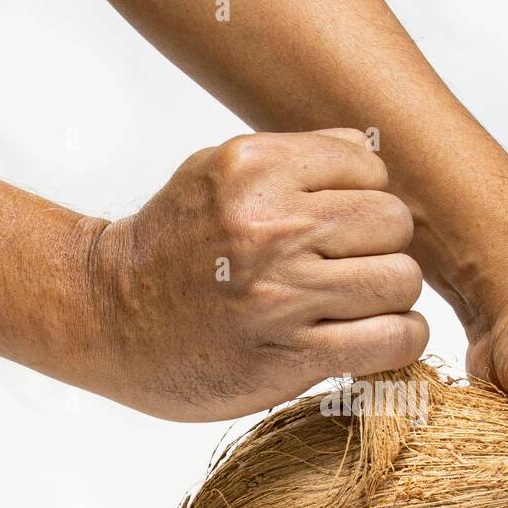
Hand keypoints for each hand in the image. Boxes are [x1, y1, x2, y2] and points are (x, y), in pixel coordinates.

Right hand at [78, 129, 427, 420]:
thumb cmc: (170, 248)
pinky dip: (398, 339)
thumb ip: (293, 160)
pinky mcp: (291, 353)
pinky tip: (374, 339)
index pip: (370, 168)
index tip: (340, 228)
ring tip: (359, 306)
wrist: (106, 318)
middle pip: (394, 223)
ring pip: (401, 279)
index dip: (364, 199)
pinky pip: (393, 338)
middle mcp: (271, 226)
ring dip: (391, 297)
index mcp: (254, 169)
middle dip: (382, 247)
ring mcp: (282, 293)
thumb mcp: (215, 173)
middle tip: (352, 270)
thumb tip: (370, 154)